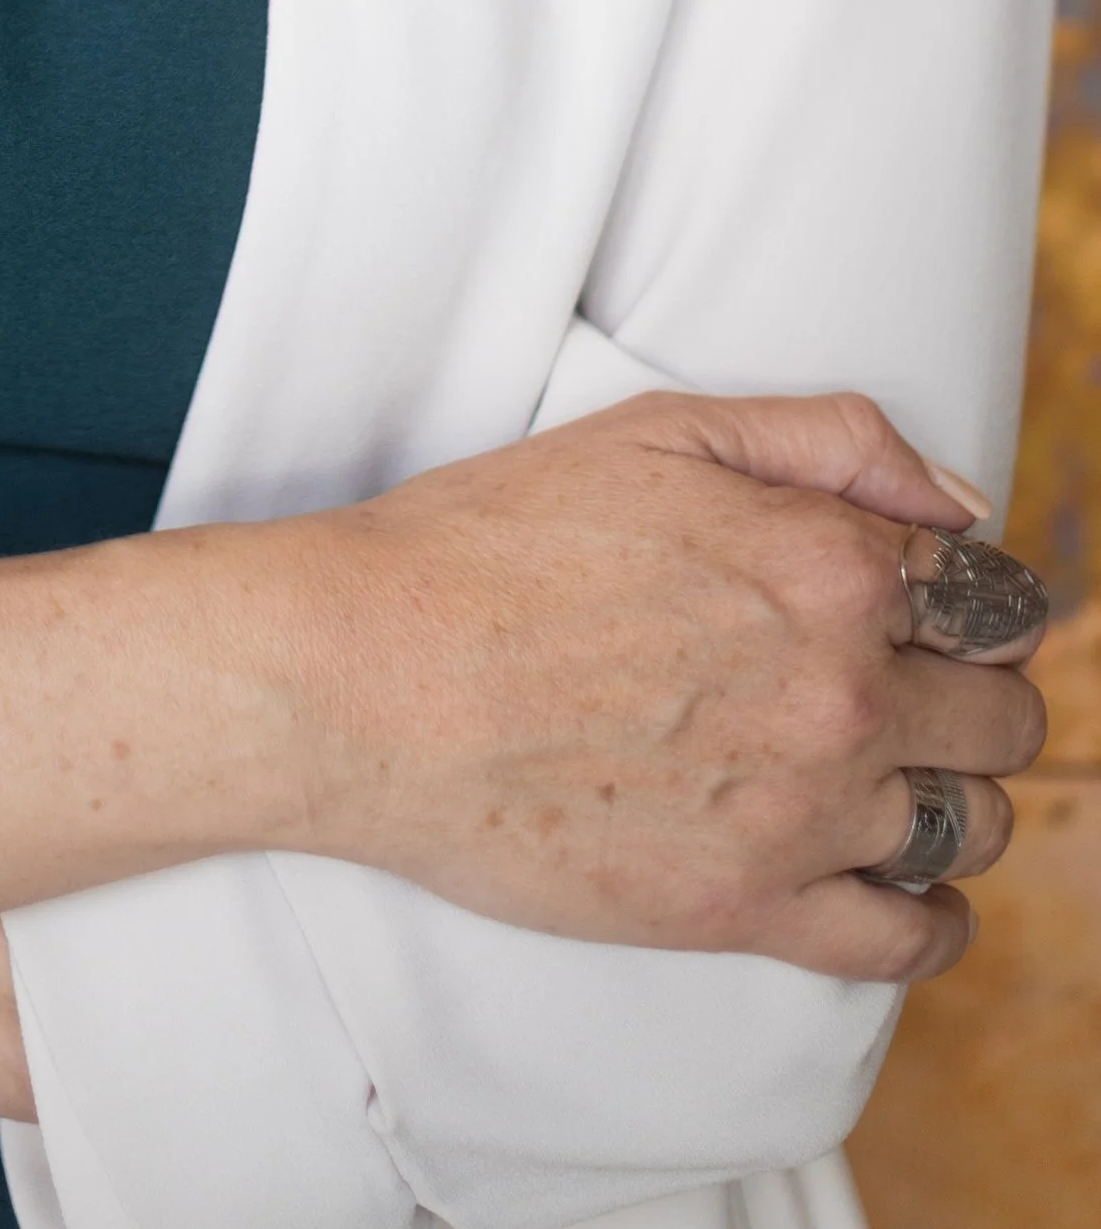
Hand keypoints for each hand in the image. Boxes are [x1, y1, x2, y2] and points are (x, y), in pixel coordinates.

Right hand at [296, 388, 1046, 983]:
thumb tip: (957, 503)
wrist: (367, 676)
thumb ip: (829, 439)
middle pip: (1005, 717)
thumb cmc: (492, 539)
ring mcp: (802, 811)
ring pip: (976, 826)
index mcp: (829, 563)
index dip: (972, 598)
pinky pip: (909, 940)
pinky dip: (933, 917)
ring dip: (959, 797)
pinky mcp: (747, 910)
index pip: (992, 597)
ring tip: (901, 777)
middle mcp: (841, 692)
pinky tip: (907, 885)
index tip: (938, 609)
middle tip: (918, 687)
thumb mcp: (658, 431)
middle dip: (979, 694)